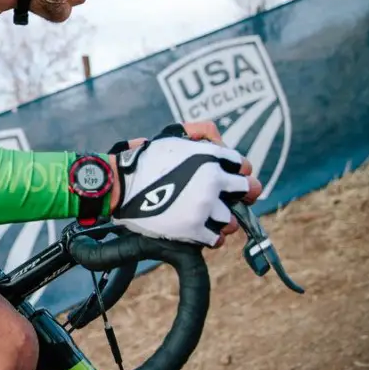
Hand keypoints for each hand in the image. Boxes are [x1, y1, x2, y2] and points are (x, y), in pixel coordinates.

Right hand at [107, 123, 260, 247]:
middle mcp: (213, 181)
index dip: (236, 172)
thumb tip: (220, 140)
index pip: (242, 164)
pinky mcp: (193, 228)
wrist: (120, 186)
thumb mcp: (174, 137)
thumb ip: (201, 131)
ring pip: (232, 219)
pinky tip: (201, 230)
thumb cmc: (144, 161)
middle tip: (229, 199)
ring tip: (209, 216)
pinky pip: (215, 238)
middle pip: (248, 190)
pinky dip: (211, 236)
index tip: (229, 178)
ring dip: (223, 219)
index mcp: (210, 157)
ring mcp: (204, 206)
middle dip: (242, 194)